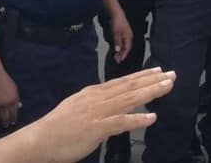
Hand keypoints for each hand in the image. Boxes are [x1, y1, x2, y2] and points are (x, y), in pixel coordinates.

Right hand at [0, 68, 175, 162]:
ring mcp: (98, 113)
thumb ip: (96, 103)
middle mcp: (98, 98)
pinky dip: (137, 119)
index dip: (142, 76)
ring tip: (167, 87)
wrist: (38, 141)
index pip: (123, 81)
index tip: (158, 70)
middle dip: (153, 80)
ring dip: (151, 92)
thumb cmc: (57, 127)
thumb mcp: (78, 107)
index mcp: (94, 93)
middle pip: (130, 86)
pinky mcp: (96, 129)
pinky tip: (152, 118)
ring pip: (129, 99)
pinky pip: (121, 123)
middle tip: (172, 74)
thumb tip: (111, 101)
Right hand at [0, 70, 20, 127]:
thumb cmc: (6, 81)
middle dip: (5, 123)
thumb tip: (19, 107)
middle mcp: (4, 105)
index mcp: (12, 101)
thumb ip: (17, 99)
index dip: (13, 119)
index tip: (13, 123)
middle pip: (4, 118)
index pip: (13, 114)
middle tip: (5, 126)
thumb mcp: (15, 89)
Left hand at [109, 10, 132, 63]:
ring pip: (124, 46)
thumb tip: (117, 50)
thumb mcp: (116, 33)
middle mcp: (128, 37)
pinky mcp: (123, 34)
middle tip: (116, 61)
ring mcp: (126, 35)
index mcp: (128, 37)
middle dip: (122, 54)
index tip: (119, 60)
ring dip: (120, 51)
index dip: (124, 55)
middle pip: (126, 48)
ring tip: (115, 57)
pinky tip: (116, 49)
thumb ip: (117, 42)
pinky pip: (122, 43)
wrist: (116, 14)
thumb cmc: (117, 23)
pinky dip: (119, 47)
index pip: (127, 48)